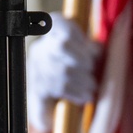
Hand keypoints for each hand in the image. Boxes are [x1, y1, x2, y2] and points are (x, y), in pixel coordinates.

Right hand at [27, 13, 100, 131]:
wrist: (57, 109)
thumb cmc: (76, 75)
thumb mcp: (85, 56)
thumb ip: (91, 48)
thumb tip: (96, 51)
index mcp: (50, 36)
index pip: (59, 23)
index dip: (78, 35)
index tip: (90, 49)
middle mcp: (39, 50)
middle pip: (63, 45)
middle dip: (83, 58)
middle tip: (91, 69)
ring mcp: (36, 70)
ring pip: (64, 70)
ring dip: (84, 79)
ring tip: (92, 86)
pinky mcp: (38, 90)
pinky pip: (60, 88)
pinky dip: (77, 92)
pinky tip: (86, 96)